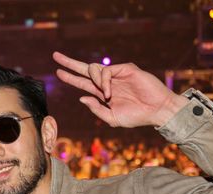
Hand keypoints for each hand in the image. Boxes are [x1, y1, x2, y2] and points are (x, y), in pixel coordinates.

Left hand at [53, 51, 187, 127]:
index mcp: (103, 94)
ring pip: (94, 69)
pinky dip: (104, 81)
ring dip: (95, 81)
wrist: (156, 111)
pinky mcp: (126, 68)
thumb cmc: (137, 117)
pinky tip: (109, 91)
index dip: (70, 78)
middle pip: (85, 69)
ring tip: (106, 94)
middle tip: (55, 56)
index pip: (83, 83)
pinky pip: (106, 70)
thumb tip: (82, 98)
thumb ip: (96, 109)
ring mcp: (117, 74)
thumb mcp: (112, 118)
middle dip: (70, 63)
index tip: (58, 72)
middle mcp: (108, 82)